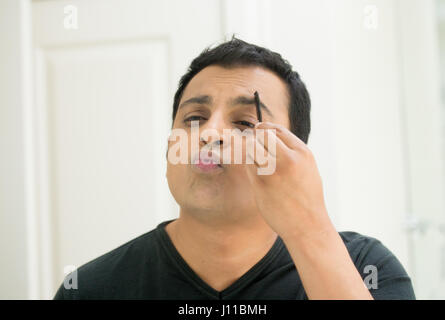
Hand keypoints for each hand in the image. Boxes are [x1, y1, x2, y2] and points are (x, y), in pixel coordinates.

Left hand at [245, 122, 334, 241]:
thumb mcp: (308, 168)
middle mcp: (289, 159)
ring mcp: (274, 171)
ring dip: (249, 150)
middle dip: (255, 138)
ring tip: (254, 159)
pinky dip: (248, 164)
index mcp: (303, 153)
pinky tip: (254, 172)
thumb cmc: (306, 197)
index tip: (258, 132)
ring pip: (252, 148)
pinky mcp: (261, 183)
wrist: (307, 225)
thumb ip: (292, 152)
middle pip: (262, 135)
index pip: (278, 130)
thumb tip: (272, 136)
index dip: (265, 129)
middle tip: (252, 144)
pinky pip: (248, 165)